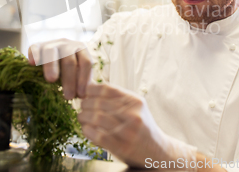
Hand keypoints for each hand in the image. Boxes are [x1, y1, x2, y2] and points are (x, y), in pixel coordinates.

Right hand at [28, 38, 91, 99]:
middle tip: (69, 96)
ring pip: (51, 53)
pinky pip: (35, 48)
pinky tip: (33, 63)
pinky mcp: (37, 45)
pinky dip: (34, 55)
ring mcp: (52, 44)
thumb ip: (85, 82)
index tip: (81, 95)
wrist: (53, 53)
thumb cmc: (69, 67)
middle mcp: (67, 44)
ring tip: (51, 80)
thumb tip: (87, 96)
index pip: (85, 62)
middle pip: (69, 61)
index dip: (84, 79)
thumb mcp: (79, 71)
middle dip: (69, 79)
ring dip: (51, 66)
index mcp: (81, 49)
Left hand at [78, 83, 196, 167]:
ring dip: (83, 117)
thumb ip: (116, 98)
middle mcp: (133, 114)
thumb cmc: (141, 127)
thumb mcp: (134, 107)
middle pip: (98, 103)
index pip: (105, 88)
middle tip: (81, 107)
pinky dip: (88, 131)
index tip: (85, 94)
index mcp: (135, 101)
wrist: (157, 151)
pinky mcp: (123, 147)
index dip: (90, 90)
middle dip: (85, 104)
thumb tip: (90, 86)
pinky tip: (86, 129)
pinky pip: (99, 136)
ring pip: (96, 118)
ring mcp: (128, 131)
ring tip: (81, 118)